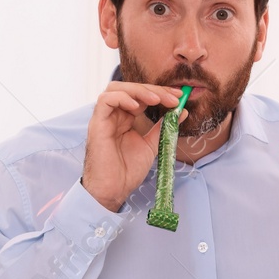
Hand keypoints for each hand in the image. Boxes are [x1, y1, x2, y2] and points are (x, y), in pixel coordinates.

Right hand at [80, 82, 185, 211]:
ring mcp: (105, 118)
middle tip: (173, 98)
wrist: (114, 189)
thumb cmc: (128, 170)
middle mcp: (114, 115)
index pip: (142, 96)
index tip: (179, 97)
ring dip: (138, 90)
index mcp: (126, 118)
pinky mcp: (97, 123)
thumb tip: (182, 111)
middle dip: (154, 89)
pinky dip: (122, 98)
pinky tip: (137, 107)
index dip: (161, 93)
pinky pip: (105, 100)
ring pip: (116, 89)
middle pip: (131, 88)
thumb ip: (164, 127)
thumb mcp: (152, 145)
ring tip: (157, 100)